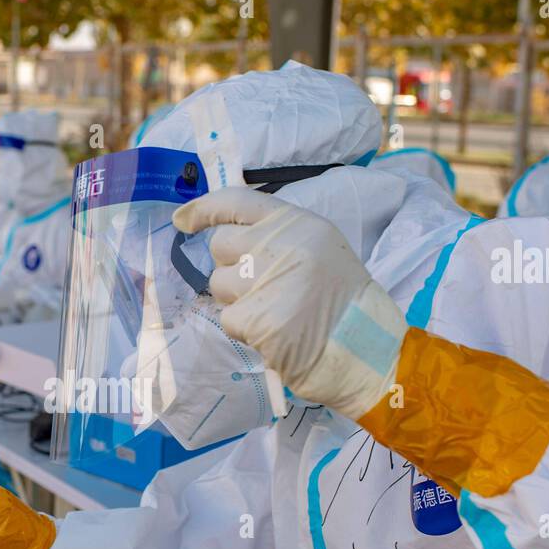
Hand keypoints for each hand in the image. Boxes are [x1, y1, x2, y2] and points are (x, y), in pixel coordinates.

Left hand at [172, 187, 405, 418]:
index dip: (203, 209)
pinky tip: (272, 332)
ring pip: (218, 284)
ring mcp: (265, 281)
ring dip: (236, 300)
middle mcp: (278, 244)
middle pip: (220, 246)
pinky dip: (245, 329)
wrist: (365, 348)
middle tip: (260, 286)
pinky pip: (228, 319)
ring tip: (273, 311)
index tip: (183, 220)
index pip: (236, 201)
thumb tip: (221, 235)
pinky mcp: (256, 318)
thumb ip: (276, 236)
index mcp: (296, 222)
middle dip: (230, 267)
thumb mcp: (318, 248)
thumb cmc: (342, 300)